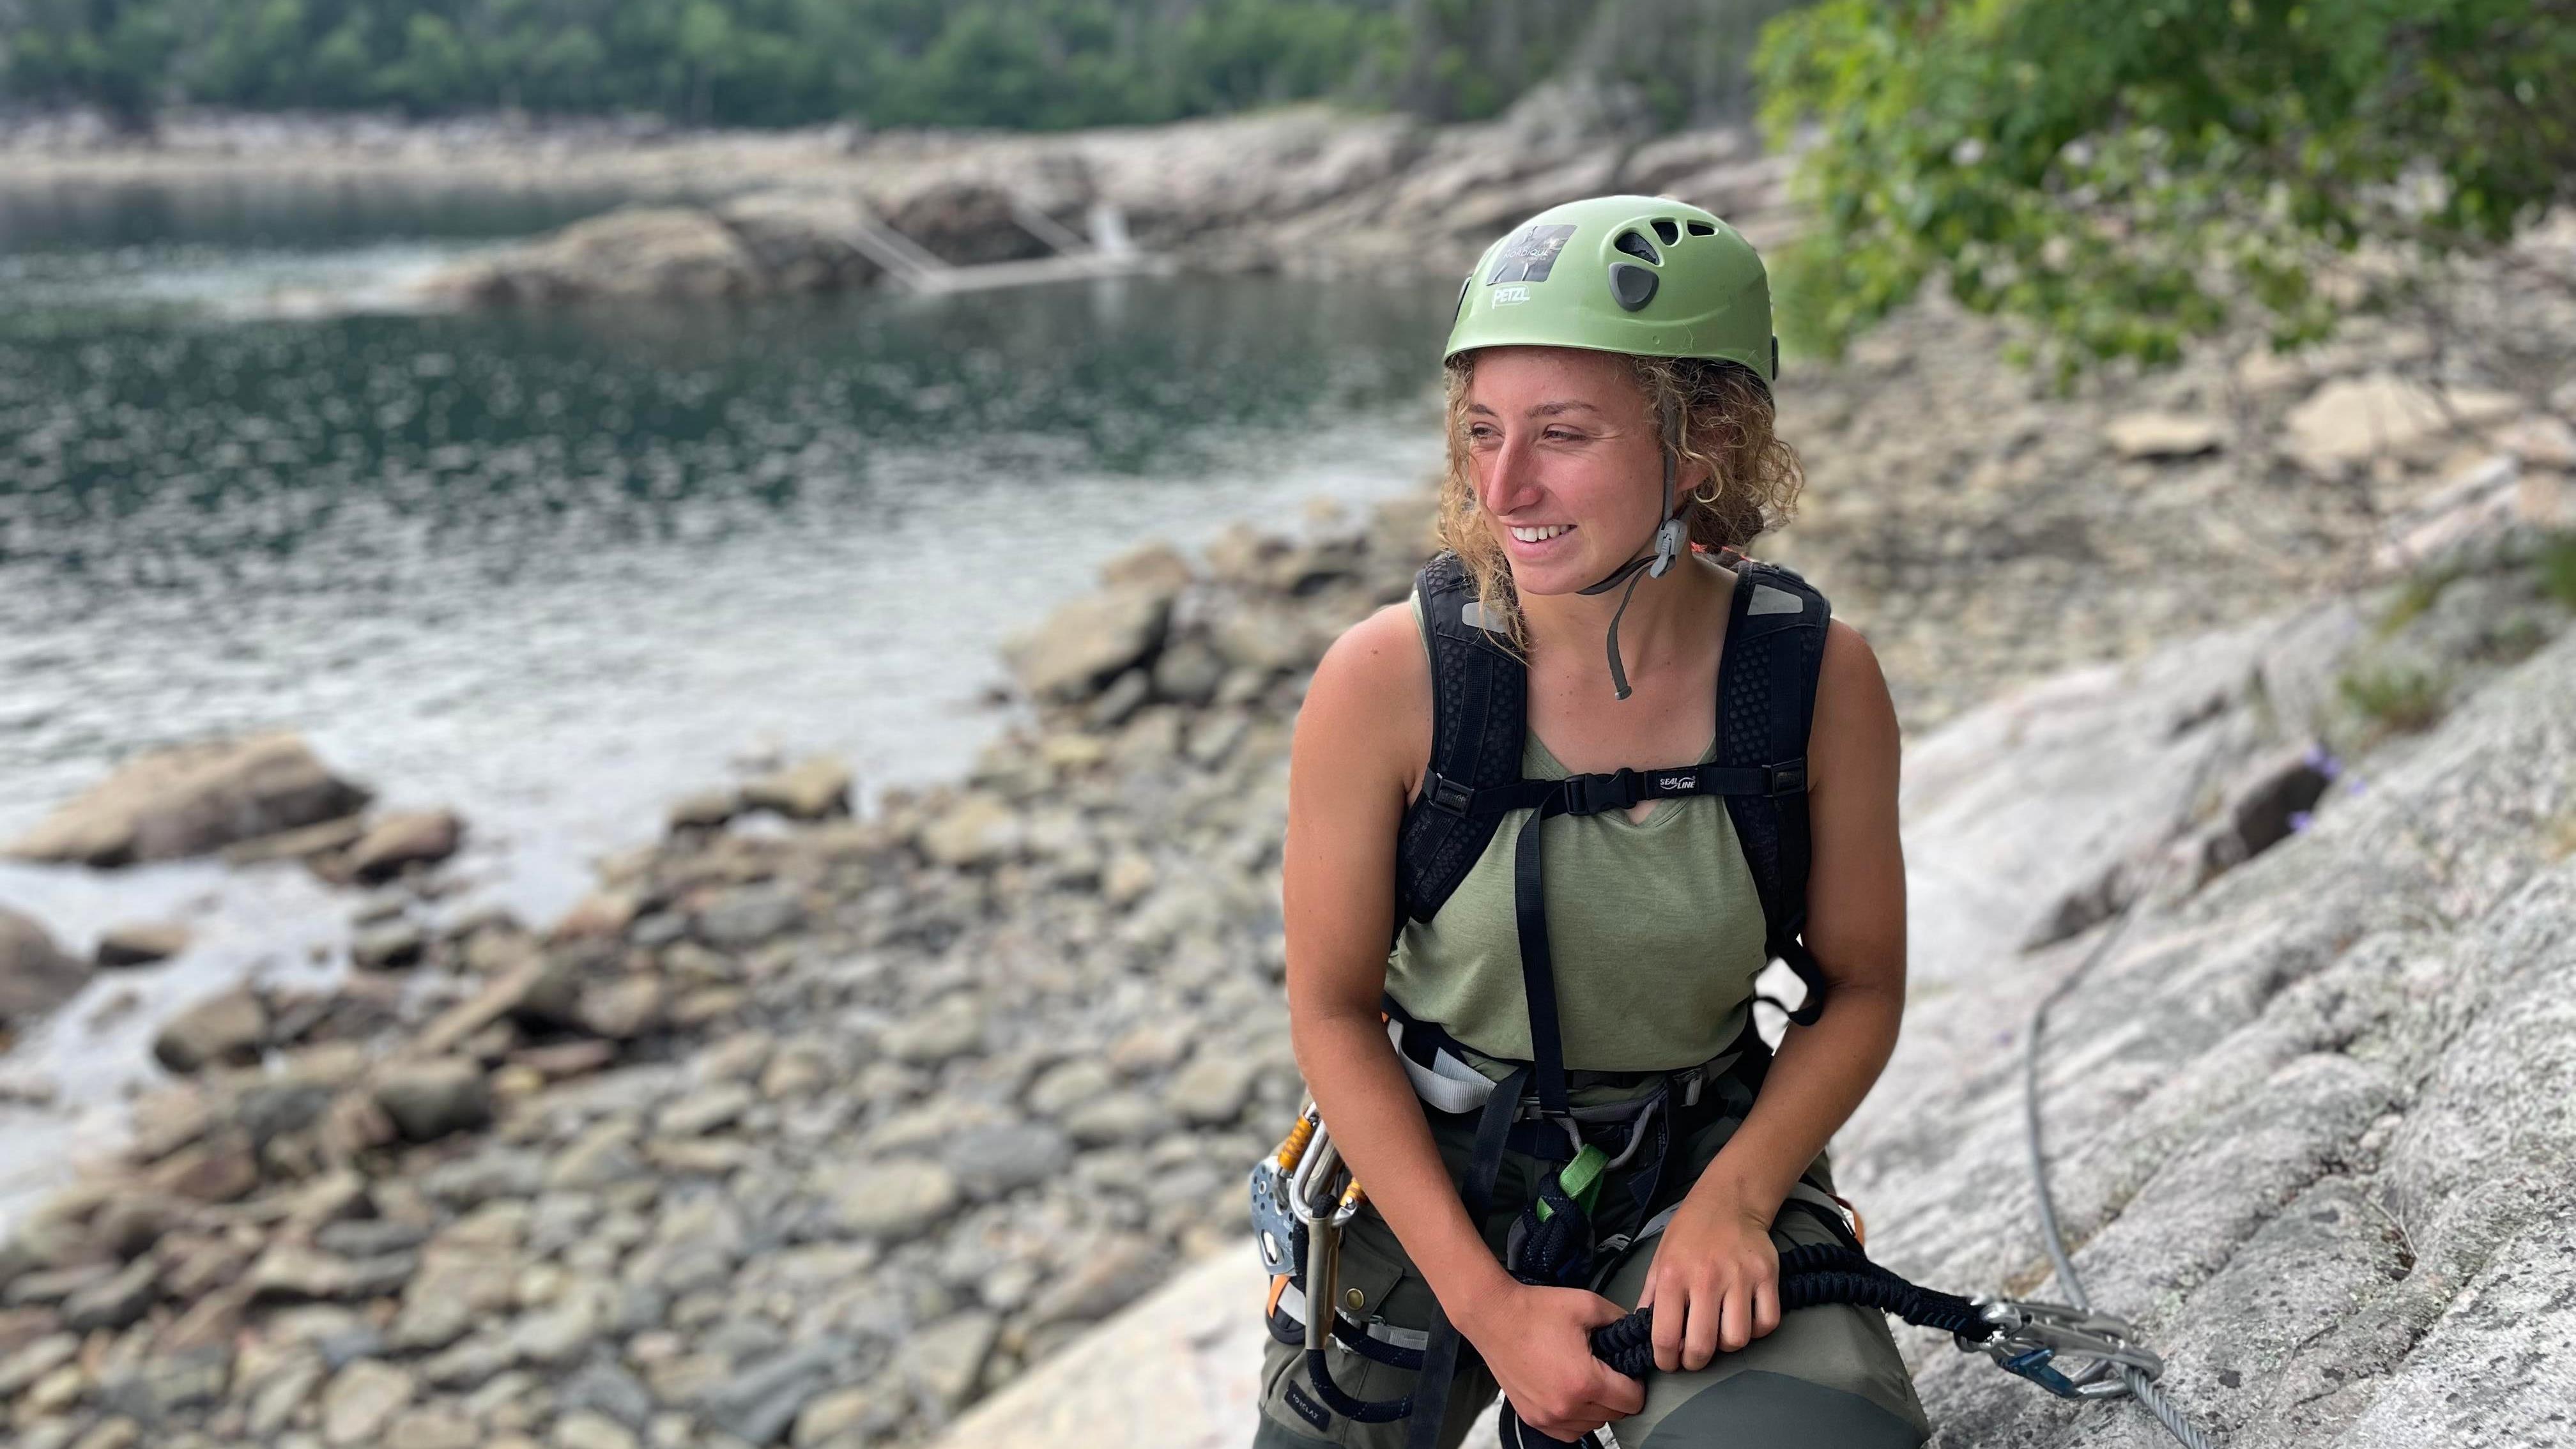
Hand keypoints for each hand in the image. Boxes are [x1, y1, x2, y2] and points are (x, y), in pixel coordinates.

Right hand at [1454, 1281, 1645, 1440]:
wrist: (1493, 1316)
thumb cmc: (1536, 1310)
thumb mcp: (1587, 1305)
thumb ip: (1620, 1321)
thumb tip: (1635, 1335)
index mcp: (1585, 1383)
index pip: (1633, 1401)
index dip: (1637, 1383)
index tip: (1626, 1368)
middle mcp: (1567, 1407)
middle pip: (1615, 1416)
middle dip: (1618, 1394)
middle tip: (1607, 1370)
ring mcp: (1547, 1417)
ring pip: (1593, 1425)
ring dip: (1597, 1408)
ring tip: (1586, 1380)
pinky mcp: (1532, 1418)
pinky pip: (1569, 1432)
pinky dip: (1576, 1419)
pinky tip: (1571, 1394)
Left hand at [1638, 1188, 1780, 1371]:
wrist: (1728, 1201)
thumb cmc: (1689, 1234)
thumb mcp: (1659, 1261)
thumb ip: (1649, 1298)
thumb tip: (1641, 1333)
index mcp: (1672, 1276)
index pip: (1665, 1336)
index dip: (1665, 1360)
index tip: (1669, 1363)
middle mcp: (1706, 1278)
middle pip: (1703, 1346)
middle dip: (1695, 1361)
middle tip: (1694, 1355)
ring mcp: (1740, 1277)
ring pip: (1737, 1340)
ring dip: (1727, 1345)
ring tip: (1719, 1331)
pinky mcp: (1767, 1276)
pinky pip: (1767, 1323)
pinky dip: (1757, 1330)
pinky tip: (1744, 1318)